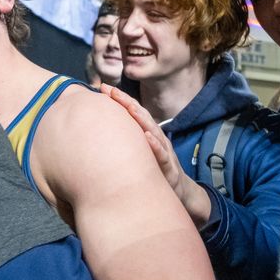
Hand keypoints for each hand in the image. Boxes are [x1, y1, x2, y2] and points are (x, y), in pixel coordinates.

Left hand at [100, 84, 211, 225]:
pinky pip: (161, 155)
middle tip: (112, 90)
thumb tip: (100, 132)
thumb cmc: (155, 170)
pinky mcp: (169, 168)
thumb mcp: (140, 153)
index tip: (103, 88)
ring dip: (141, 118)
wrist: (180, 191)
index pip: (133, 112)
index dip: (120, 99)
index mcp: (148, 134)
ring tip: (129, 107)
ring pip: (152, 131)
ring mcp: (163, 151)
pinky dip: (155, 145)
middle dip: (127, 102)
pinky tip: (147, 137)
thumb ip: (126, 142)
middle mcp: (156, 138)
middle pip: (141, 116)